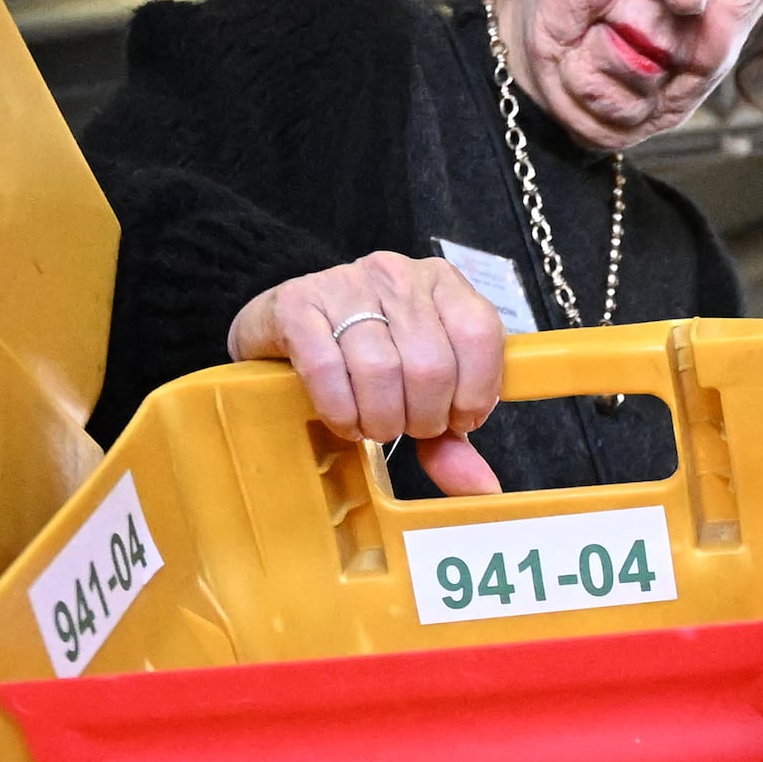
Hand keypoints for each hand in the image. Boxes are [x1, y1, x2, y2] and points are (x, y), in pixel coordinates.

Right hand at [232, 254, 507, 495]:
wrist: (281, 325)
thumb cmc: (360, 355)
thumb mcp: (419, 387)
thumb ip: (453, 432)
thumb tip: (481, 487)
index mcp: (440, 282)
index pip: (479, 334)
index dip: (474, 392)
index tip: (455, 419)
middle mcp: (395, 274)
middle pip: (430, 364)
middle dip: (422, 417)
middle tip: (405, 426)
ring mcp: (344, 284)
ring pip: (380, 370)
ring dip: (380, 419)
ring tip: (372, 426)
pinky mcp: (296, 305)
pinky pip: (326, 369)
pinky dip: (340, 411)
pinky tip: (344, 421)